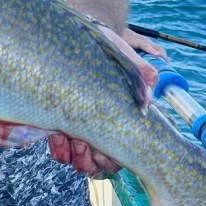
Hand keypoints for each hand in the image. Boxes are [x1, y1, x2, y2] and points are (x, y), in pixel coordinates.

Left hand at [48, 25, 159, 176]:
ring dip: (74, 156)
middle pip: (101, 164)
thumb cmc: (98, 46)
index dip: (112, 157)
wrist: (66, 41)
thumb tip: (150, 92)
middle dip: (91, 159)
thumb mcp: (118, 54)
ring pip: (80, 163)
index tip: (100, 147)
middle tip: (80, 142)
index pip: (125, 153)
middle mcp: (101, 126)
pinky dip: (58, 148)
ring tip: (66, 136)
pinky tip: (55, 133)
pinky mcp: (58, 127)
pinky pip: (60, 153)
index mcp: (120, 115)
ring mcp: (80, 129)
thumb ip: (138, 70)